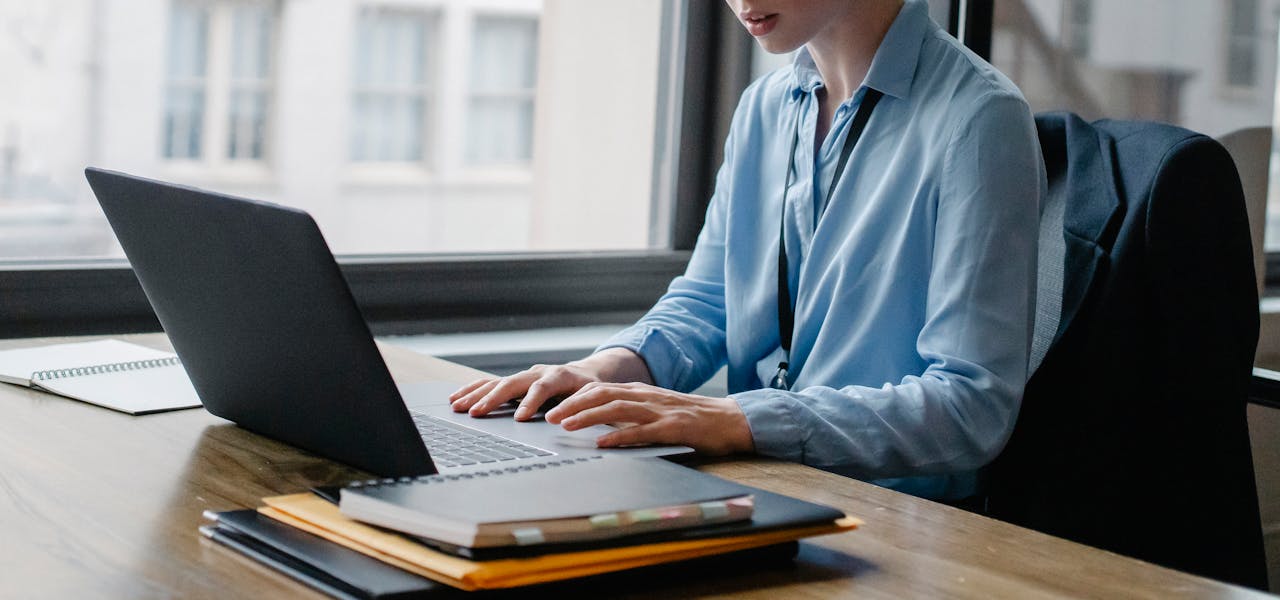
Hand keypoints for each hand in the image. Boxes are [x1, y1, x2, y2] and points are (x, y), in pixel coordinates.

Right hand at [449, 348, 651, 420]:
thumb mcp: (594, 398)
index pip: (542, 387)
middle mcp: (538, 372)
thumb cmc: (591, 390)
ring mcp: (524, 375)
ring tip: (458, 406)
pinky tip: (456, 398)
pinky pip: (490, 383)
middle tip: (476, 413)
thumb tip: (571, 421)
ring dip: (476, 394)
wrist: (586, 374)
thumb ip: (583, 407)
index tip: (521, 418)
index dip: (531, 401)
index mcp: (559, 376)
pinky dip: (473, 390)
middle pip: (512, 383)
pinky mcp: (515, 381)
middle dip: (492, 398)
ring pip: (496, 382)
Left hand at [545, 382, 754, 455]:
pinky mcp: (672, 428)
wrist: (728, 419)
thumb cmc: (690, 418)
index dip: (574, 397)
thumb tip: (599, 425)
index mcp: (640, 392)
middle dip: (572, 405)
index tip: (553, 407)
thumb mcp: (655, 410)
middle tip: (548, 417)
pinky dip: (619, 436)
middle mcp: (645, 397)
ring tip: (566, 426)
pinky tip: (603, 444)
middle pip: (601, 395)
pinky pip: (641, 431)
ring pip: (616, 409)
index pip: (599, 388)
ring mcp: (658, 411)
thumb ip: (629, 414)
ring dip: (588, 417)